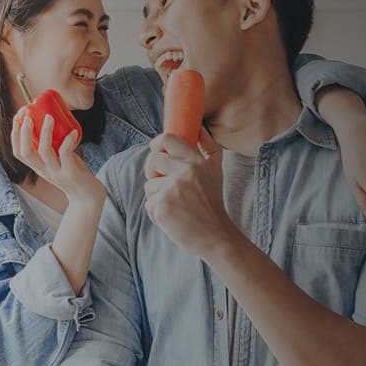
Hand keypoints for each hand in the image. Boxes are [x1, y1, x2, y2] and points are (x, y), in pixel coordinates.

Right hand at [12, 108, 103, 203]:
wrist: (88, 198)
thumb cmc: (75, 174)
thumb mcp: (59, 161)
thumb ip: (55, 148)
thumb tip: (55, 123)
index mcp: (38, 167)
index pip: (18, 153)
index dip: (14, 136)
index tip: (17, 118)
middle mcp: (44, 171)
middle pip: (25, 152)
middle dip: (23, 132)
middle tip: (28, 116)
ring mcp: (56, 172)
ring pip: (44, 151)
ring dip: (45, 132)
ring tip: (49, 117)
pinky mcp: (70, 173)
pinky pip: (65, 154)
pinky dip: (67, 140)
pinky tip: (73, 132)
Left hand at [142, 127, 238, 256]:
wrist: (216, 236)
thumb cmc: (213, 204)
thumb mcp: (216, 172)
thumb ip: (209, 148)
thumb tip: (199, 128)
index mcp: (197, 162)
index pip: (168, 139)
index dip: (158, 143)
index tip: (157, 150)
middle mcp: (186, 172)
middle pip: (153, 159)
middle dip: (153, 171)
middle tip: (163, 183)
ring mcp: (173, 189)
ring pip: (149, 185)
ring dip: (156, 196)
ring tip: (175, 206)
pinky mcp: (162, 206)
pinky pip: (149, 203)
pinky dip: (157, 213)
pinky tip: (172, 218)